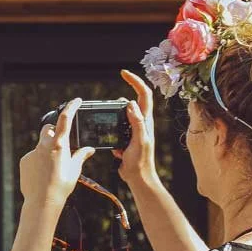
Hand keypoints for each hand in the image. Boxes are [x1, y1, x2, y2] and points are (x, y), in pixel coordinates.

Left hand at [19, 98, 94, 207]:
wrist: (42, 201)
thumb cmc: (61, 186)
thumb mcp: (75, 170)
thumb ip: (81, 156)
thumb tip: (89, 149)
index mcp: (59, 145)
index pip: (66, 120)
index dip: (71, 107)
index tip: (76, 101)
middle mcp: (44, 145)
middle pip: (48, 129)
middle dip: (54, 131)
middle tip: (61, 142)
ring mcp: (32, 153)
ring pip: (41, 145)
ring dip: (47, 150)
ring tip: (52, 168)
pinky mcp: (25, 161)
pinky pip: (33, 156)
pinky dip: (39, 161)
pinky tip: (43, 174)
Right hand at [114, 70, 158, 187]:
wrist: (138, 177)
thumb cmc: (140, 161)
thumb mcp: (139, 140)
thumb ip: (137, 122)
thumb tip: (131, 103)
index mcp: (145, 120)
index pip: (143, 94)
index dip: (135, 81)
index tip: (123, 73)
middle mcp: (141, 122)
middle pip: (135, 100)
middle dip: (124, 93)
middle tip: (112, 94)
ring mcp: (134, 129)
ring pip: (124, 113)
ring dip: (115, 110)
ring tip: (106, 114)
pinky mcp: (126, 137)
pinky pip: (118, 126)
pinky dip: (112, 125)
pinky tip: (108, 134)